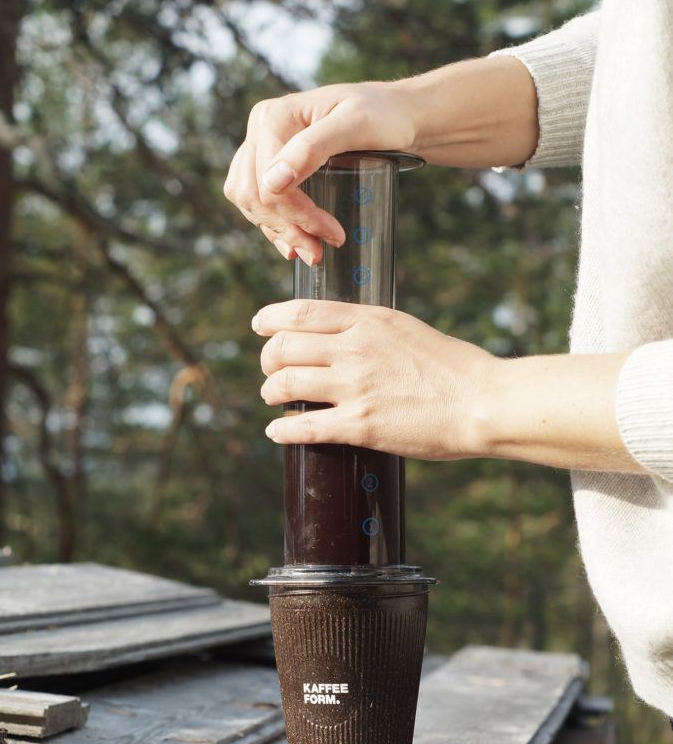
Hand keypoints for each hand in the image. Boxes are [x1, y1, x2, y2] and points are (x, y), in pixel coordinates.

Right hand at [224, 82, 416, 264]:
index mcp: (273, 117)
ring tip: (310, 252)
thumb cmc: (382, 115)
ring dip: (277, 233)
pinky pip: (257, 202)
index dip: (298, 216)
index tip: (334, 235)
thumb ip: (313, 147)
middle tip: (318, 254)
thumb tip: (273, 181)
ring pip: (250, 202)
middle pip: (253, 195)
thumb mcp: (356, 125)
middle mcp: (261, 129)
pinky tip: (293, 241)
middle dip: (285, 230)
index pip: (269, 183)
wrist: (396, 113)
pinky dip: (274, 225)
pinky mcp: (270, 163)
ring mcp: (262, 146)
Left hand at [254, 299, 494, 459]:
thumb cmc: (453, 368)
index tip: (260, 326)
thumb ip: (369, 328)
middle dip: (267, 360)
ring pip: (285, 384)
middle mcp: (355, 349)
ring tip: (273, 398)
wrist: (482, 402)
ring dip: (270, 392)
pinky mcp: (360, 425)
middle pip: (283, 347)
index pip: (300, 312)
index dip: (270, 319)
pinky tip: (277, 432)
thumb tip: (338, 333)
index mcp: (367, 321)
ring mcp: (355, 387)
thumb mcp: (406, 328)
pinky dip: (281, 430)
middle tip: (269, 371)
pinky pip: (303, 427)